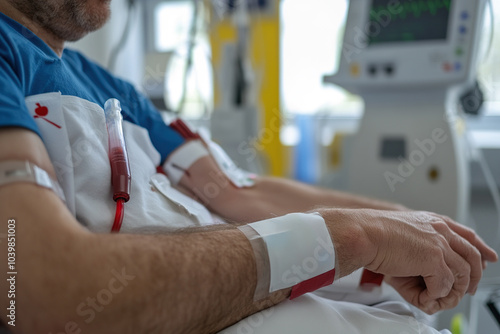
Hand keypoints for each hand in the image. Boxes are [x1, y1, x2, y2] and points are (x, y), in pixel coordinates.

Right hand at [361, 210, 497, 313]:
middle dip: (474, 277)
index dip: (481, 247)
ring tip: (435, 296)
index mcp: (433, 221)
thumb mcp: (403, 234)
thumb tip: (425, 266)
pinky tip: (423, 294)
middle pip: (472, 256)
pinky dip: (435, 294)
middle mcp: (440, 230)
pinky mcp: (434, 259)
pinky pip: (444, 285)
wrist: (363, 234)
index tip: (489, 257)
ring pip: (462, 275)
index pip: (467, 234)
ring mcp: (439, 244)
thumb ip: (420, 245)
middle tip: (468, 290)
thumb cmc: (373, 234)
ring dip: (451, 290)